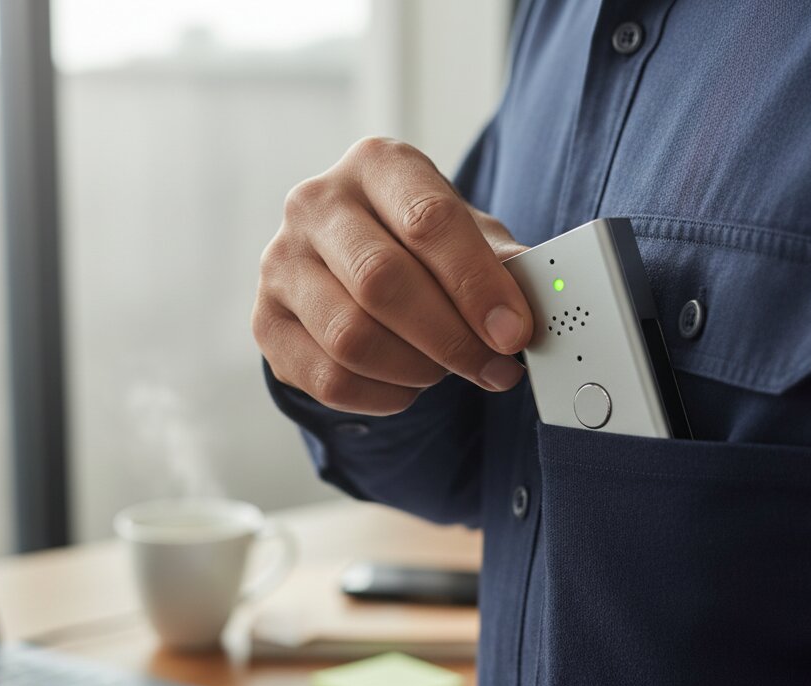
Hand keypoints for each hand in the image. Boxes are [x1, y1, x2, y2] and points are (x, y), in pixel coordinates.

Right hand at [254, 137, 532, 416]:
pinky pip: (328, 379)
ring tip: (448, 371)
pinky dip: (383, 395)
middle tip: (493, 367)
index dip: (477, 285)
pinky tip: (409, 385)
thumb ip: (503, 263)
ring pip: (351, 338)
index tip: (514, 332)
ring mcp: (280, 262)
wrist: (352, 263)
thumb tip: (545, 301)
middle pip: (383, 283)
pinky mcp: (265, 321)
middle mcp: (316, 204)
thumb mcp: (470, 235)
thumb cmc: (423, 244)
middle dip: (451, 338)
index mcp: (377, 164)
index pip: (429, 221)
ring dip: (417, 370)